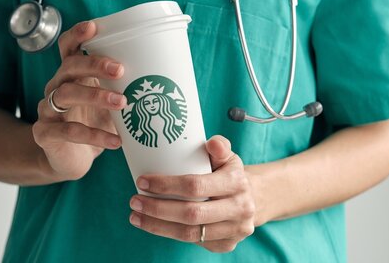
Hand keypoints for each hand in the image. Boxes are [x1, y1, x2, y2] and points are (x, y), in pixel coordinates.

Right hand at [32, 21, 126, 180]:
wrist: (72, 159)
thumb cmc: (96, 123)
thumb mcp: (112, 103)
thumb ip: (128, 88)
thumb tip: (171, 76)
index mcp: (73, 75)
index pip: (68, 47)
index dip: (76, 35)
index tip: (93, 27)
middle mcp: (57, 87)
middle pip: (69, 67)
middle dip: (94, 65)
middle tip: (120, 70)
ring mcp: (48, 110)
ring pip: (65, 94)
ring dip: (95, 96)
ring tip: (122, 103)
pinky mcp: (45, 134)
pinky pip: (67, 131)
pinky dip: (94, 135)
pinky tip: (115, 141)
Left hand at [128, 135, 255, 252]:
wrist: (254, 199)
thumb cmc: (230, 174)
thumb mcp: (228, 156)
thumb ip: (219, 147)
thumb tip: (211, 143)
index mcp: (237, 181)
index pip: (196, 186)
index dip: (166, 185)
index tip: (142, 181)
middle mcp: (239, 208)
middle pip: (191, 214)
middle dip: (157, 209)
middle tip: (134, 201)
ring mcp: (234, 230)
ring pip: (190, 233)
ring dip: (158, 226)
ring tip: (136, 216)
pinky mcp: (227, 245)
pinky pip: (195, 242)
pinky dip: (170, 234)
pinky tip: (154, 225)